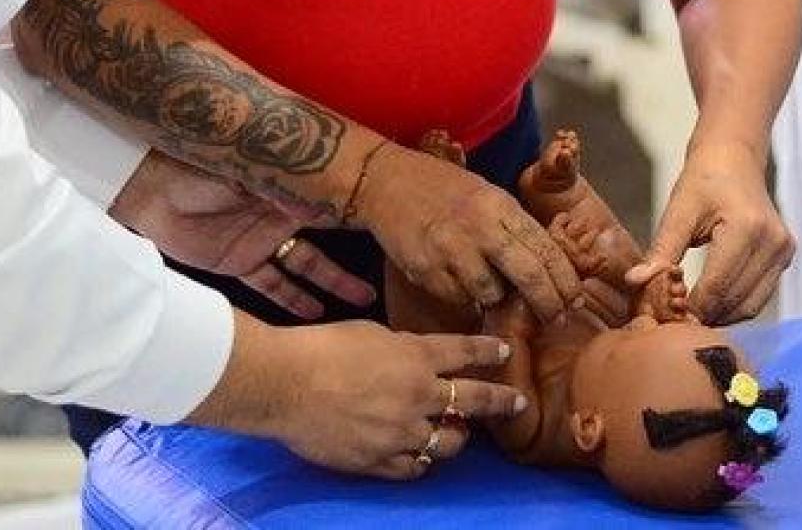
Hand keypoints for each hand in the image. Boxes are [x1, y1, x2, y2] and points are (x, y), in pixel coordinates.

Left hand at [111, 151, 374, 319]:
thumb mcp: (251, 166)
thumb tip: (332, 175)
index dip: (364, 208)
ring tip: (366, 301)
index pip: (334, 198)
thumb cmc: (201, 165)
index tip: (402, 221)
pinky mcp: (238, 262)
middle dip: (361, 252)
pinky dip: (292, 299)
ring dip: (333, 283)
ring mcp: (261, 239)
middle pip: (329, 236)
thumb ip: (289, 177)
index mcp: (289, 185)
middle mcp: (281, 212)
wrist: (146, 186)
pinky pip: (272, 284)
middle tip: (396, 272)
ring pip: (307, 265)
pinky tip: (316, 316)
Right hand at [259, 324, 526, 478]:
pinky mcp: (378, 460)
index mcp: (415, 357)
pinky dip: (421, 460)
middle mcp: (417, 396)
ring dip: (456, 436)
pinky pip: (414, 468)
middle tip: (516, 403)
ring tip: (457, 433)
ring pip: (448, 442)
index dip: (488, 351)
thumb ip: (401, 348)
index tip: (505, 351)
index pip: (465, 352)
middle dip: (500, 402)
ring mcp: (400, 433)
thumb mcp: (370, 333)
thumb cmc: (321, 347)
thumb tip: (414, 359)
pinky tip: (422, 456)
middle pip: (473, 402)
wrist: (284, 383)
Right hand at [355, 145, 582, 323]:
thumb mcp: (485, 195)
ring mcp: (451, 250)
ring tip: (495, 291)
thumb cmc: (442, 188)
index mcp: (500, 205)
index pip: (545, 248)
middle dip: (548, 304)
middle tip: (557, 319)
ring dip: (499, 300)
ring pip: (492, 294)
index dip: (565, 279)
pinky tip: (461, 284)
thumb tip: (544, 264)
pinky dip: (466, 298)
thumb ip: (512, 227)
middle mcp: (480, 227)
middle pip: (529, 277)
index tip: (574, 297)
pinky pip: (458, 299)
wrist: (385, 182)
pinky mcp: (426, 270)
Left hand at [627, 139, 793, 323]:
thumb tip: (635, 282)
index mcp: (747, 228)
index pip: (716, 287)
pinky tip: (710, 303)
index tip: (664, 318)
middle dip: (703, 316)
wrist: (734, 157)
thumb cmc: (703, 179)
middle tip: (673, 322)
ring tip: (690, 315)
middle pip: (734, 300)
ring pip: (750, 306)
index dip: (690, 309)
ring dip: (720, 316)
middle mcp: (773, 243)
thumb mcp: (679, 211)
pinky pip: (759, 296)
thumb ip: (661, 250)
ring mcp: (784, 251)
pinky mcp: (786, 257)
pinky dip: (734, 305)